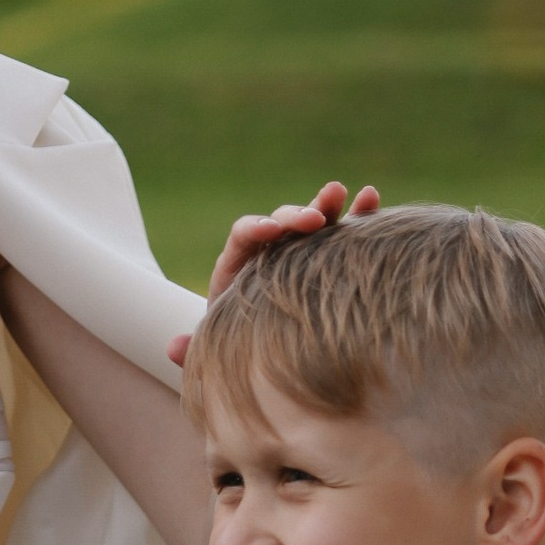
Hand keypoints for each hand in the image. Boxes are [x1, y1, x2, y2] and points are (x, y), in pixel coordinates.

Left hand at [166, 182, 378, 366]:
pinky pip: (342, 233)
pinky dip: (356, 216)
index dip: (255, 229)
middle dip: (295, 216)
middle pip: (279, 222)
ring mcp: (299, 252)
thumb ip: (196, 347)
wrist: (263, 352)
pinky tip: (372, 197)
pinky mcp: (327, 258)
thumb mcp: (217, 347)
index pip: (243, 236)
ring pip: (312, 222)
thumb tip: (173, 348)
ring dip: (326, 206)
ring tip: (341, 192)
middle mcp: (269, 252)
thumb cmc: (236, 347)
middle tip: (313, 219)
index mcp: (237, 266)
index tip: (268, 232)